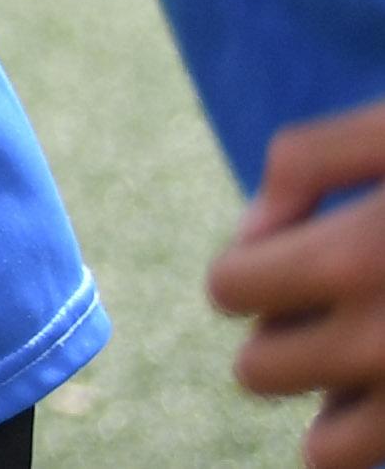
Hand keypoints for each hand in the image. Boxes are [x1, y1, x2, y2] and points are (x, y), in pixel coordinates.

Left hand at [216, 95, 384, 468]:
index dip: (251, 266)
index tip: (296, 247)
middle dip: (284, 337)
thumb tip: (257, 230)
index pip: (230, 290)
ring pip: (325, 450)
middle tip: (339, 305)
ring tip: (376, 360)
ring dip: (334, 408)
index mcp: (356, 259)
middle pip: (260, 373)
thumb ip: (311, 159)